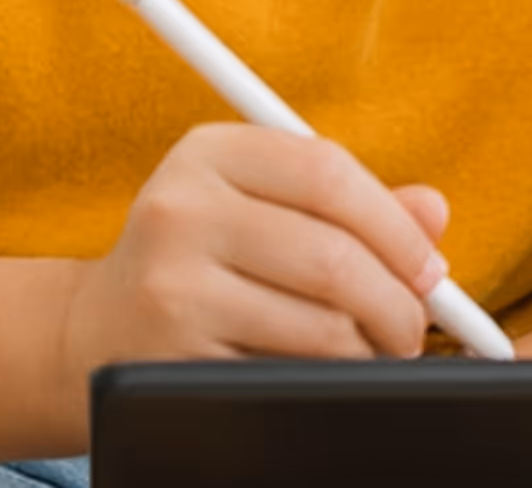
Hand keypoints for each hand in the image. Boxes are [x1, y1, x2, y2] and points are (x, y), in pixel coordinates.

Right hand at [63, 122, 455, 366]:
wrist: (97, 330)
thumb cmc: (205, 258)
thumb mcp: (264, 208)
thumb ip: (350, 203)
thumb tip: (434, 212)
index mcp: (208, 152)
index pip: (329, 172)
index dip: (396, 227)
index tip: (429, 268)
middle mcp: (180, 209)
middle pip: (332, 256)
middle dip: (397, 303)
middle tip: (414, 327)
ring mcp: (171, 286)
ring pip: (319, 325)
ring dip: (368, 350)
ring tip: (373, 351)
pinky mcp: (172, 357)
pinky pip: (285, 373)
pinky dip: (325, 380)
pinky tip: (324, 373)